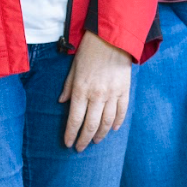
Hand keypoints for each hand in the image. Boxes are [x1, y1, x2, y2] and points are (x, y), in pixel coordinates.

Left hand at [60, 32, 133, 150]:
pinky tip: (113, 129)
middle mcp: (97, 95)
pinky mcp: (125, 90)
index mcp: (81, 90)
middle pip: (90, 125)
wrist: (112, 38)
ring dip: (100, 134)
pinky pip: (122, 111)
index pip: (75, 120)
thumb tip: (62, 103)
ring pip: (107, 122)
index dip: (71, 134)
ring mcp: (113, 94)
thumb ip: (68, 87)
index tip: (68, 144)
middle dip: (84, 139)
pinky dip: (117, 122)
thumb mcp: (73, 68)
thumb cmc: (89, 52)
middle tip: (80, 148)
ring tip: (95, 141)